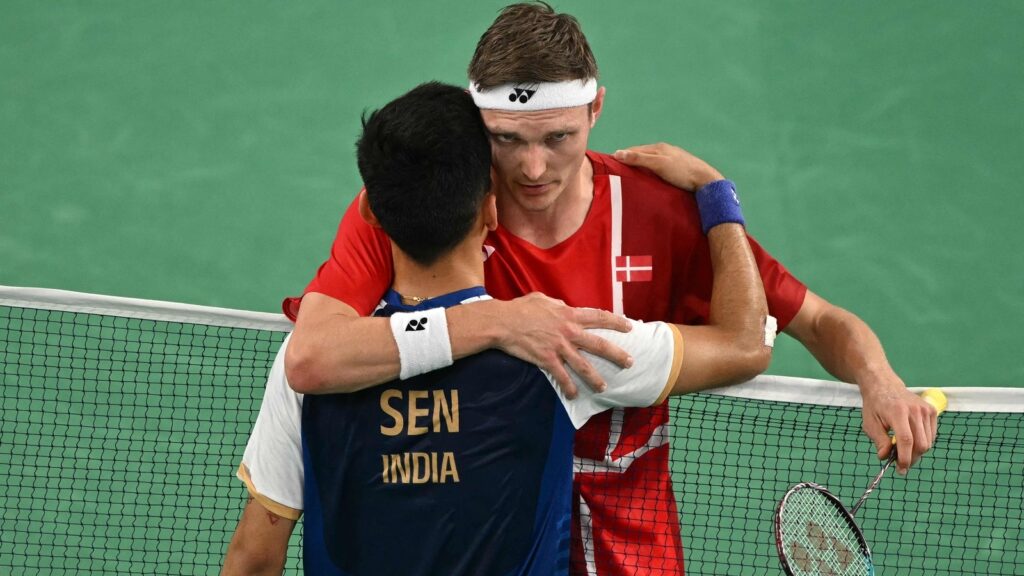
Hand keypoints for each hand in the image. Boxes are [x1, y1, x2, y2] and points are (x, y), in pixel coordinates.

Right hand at [496, 293, 633, 398]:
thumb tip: (564, 306)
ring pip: (583, 365)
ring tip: (604, 388)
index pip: (599, 317)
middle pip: (599, 344)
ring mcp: (559, 347)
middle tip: (630, 362)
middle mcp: (569, 332)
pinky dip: (569, 387)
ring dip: (595, 378)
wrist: (503, 322)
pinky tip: (574, 395)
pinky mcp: (547, 360)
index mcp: (570, 315)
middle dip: (617, 354)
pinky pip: (562, 376)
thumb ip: (558, 304)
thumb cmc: (521, 308)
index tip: (629, 327)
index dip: (616, 322)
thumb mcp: (544, 299)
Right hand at [613, 143, 723, 191]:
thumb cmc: (681, 172)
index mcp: (658, 147)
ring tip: (631, 177)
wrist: (705, 180)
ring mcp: (671, 158)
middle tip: (618, 172)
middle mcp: (664, 150)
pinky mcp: (677, 168)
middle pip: (642, 154)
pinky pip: (658, 167)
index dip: (622, 156)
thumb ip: (638, 158)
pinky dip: (650, 171)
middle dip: (630, 161)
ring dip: (640, 167)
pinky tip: (649, 179)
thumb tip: (617, 153)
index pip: (634, 149)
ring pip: (650, 161)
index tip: (610, 165)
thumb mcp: (658, 164)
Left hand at [861, 379, 938, 474]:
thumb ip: (879, 440)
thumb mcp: (870, 423)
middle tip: (900, 464)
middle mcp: (915, 410)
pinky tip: (910, 441)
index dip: (904, 457)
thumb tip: (884, 457)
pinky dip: (922, 443)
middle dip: (911, 458)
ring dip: (916, 452)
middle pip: (920, 444)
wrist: (885, 386)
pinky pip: (931, 436)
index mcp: (897, 411)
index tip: (900, 469)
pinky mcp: (932, 411)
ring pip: (928, 443)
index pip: (906, 440)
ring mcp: (926, 409)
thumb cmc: (875, 406)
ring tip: (902, 451)